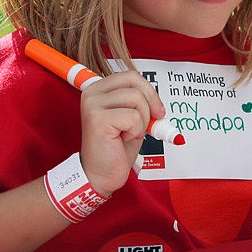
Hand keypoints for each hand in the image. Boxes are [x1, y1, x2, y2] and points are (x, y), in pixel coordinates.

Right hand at [78, 70, 164, 196]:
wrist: (101, 175)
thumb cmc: (115, 148)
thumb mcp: (132, 118)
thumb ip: (141, 102)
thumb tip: (159, 100)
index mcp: (99, 89)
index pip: (131, 76)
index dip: (149, 91)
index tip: (157, 110)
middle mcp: (92, 93)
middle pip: (134, 81)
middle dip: (151, 102)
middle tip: (154, 120)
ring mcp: (93, 105)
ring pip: (136, 98)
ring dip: (142, 120)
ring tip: (130, 133)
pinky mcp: (97, 119)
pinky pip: (133, 116)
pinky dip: (137, 130)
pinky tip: (124, 139)